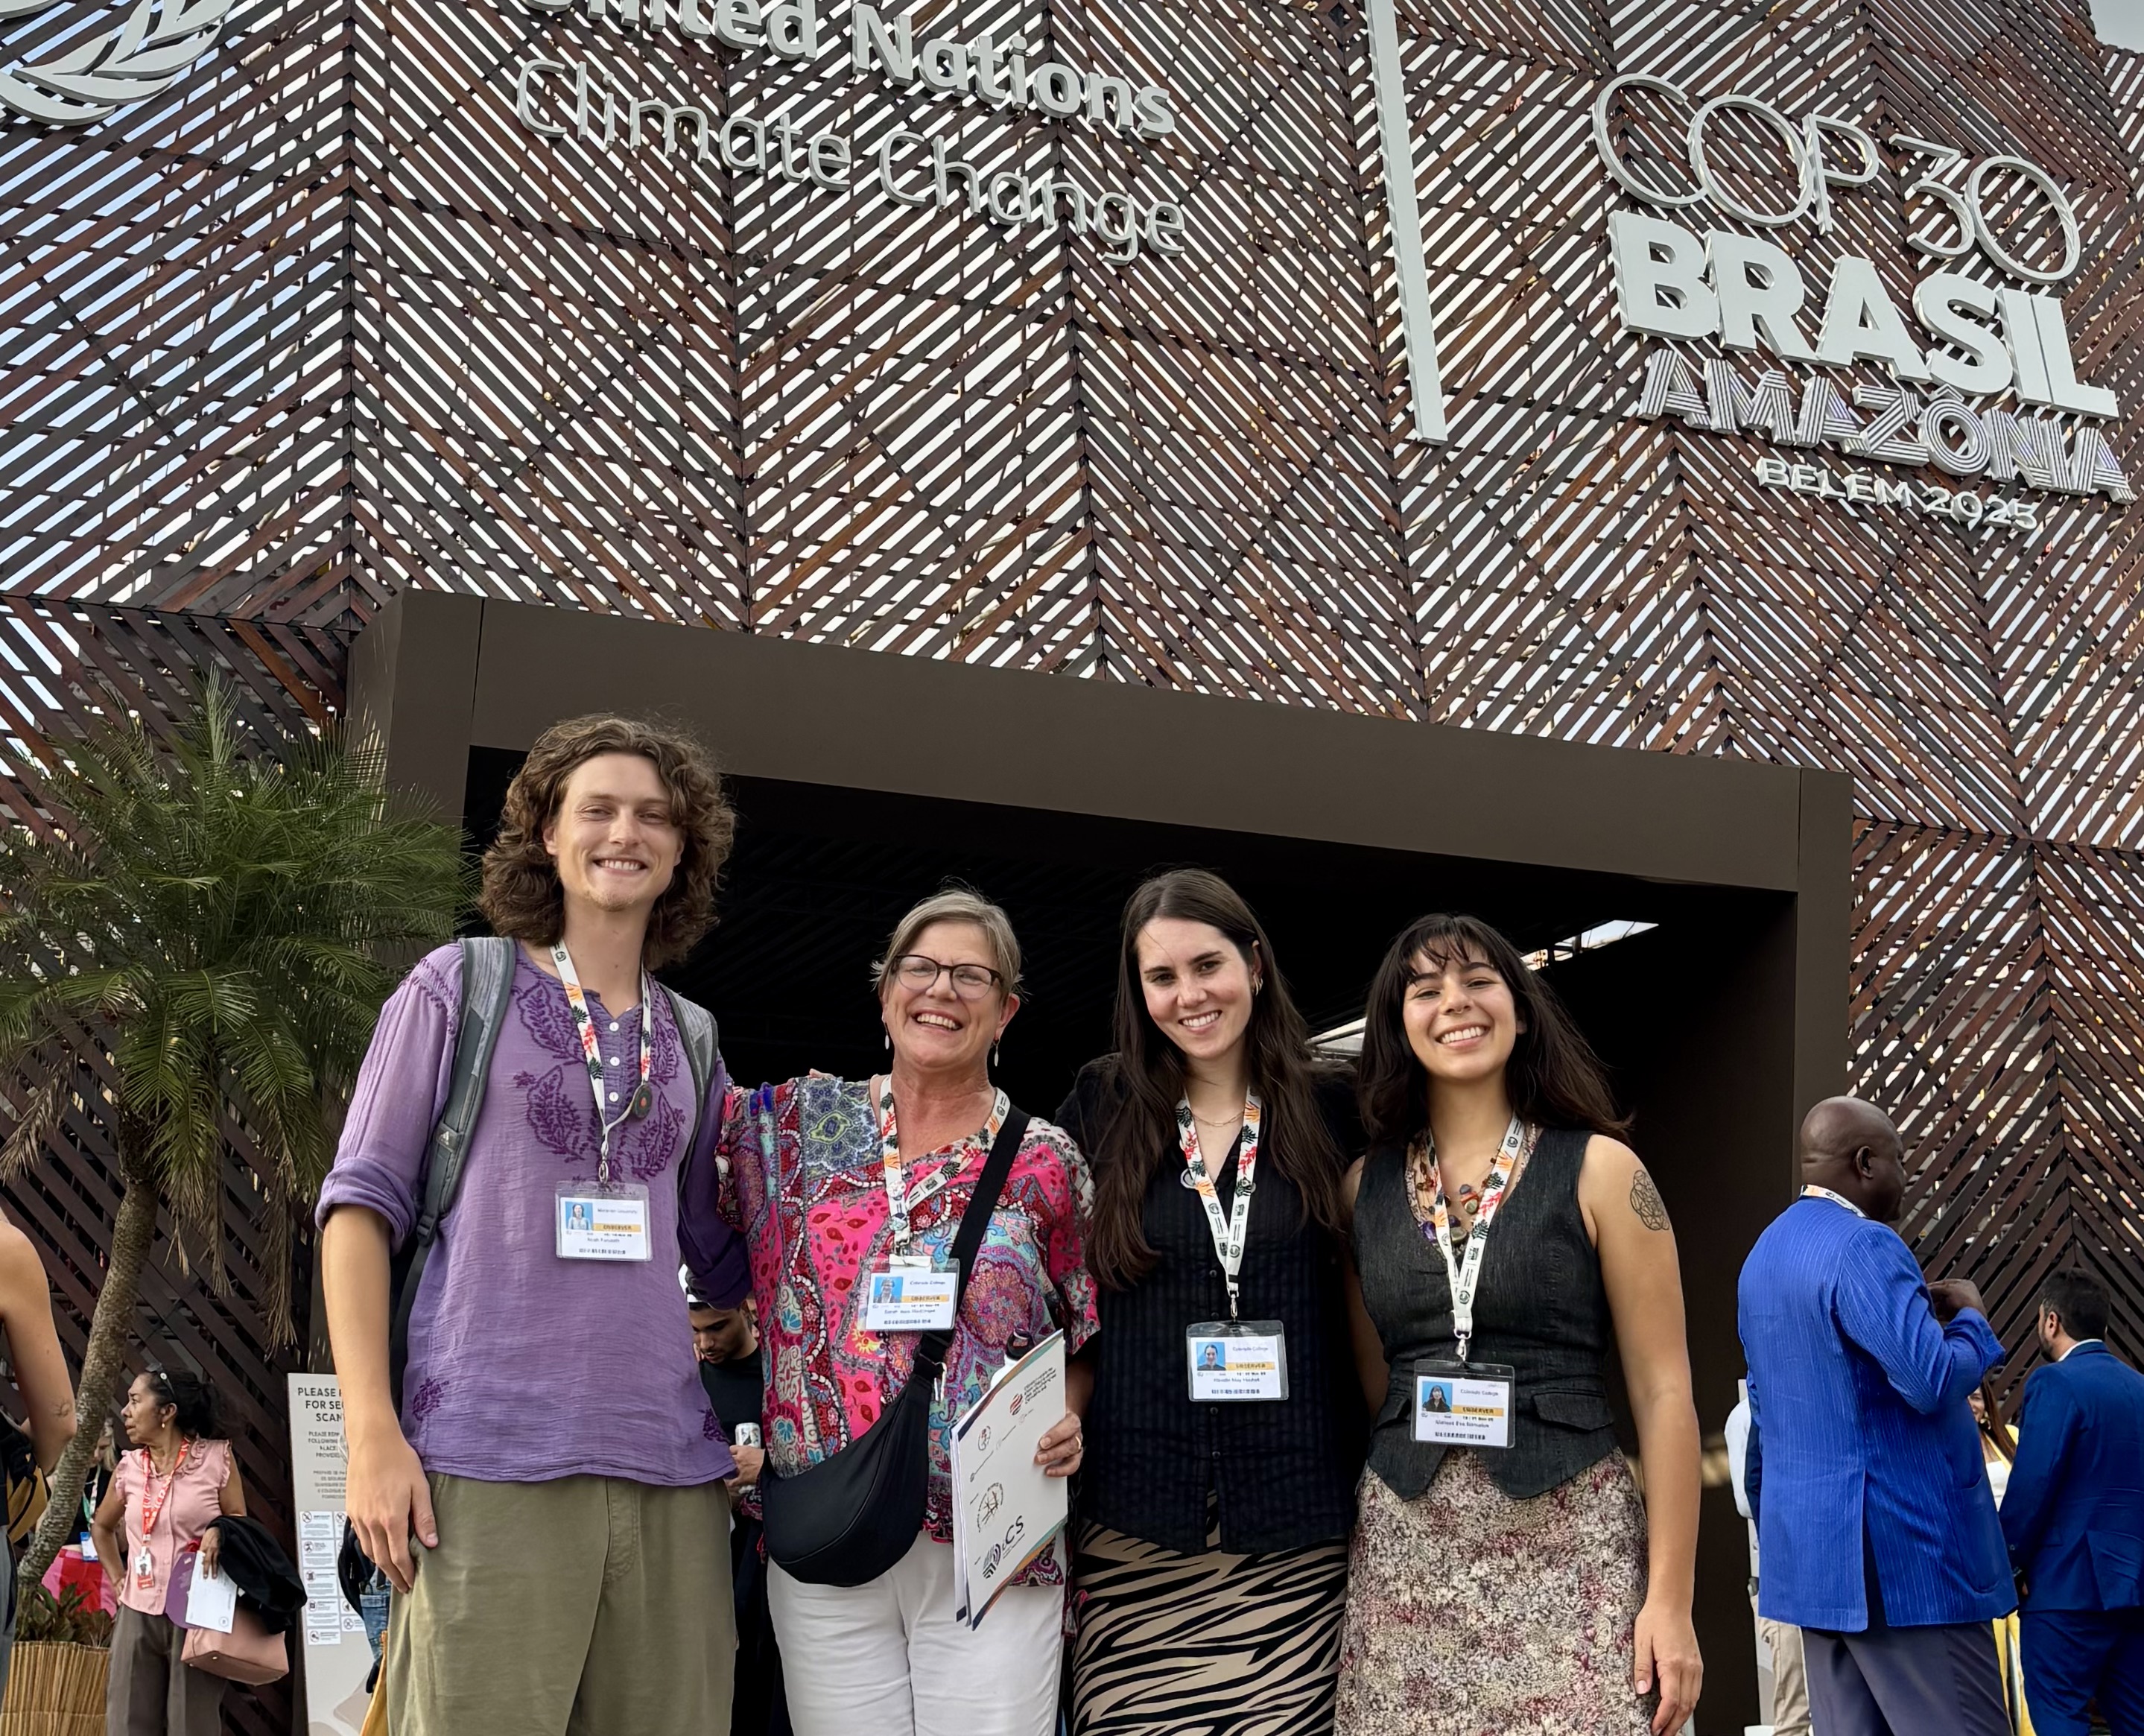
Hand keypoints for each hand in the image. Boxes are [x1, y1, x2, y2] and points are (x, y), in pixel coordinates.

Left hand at [197, 1530, 220, 1578]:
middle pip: (208, 1561)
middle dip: (207, 1570)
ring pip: (216, 1560)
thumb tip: (200, 1557)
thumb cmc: (210, 1533)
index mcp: (204, 1547)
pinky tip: (223, 1568)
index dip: (201, 1566)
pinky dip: (222, 1562)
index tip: (200, 1574)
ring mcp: (217, 1548)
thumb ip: (202, 1548)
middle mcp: (210, 1549)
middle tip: (206, 1577)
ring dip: (215, 1569)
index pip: (202, 1559)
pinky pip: (222, 1556)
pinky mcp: (223, 1547)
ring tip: (214, 1576)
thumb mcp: (203, 1540)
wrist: (219, 1526)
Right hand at [346, 1425, 435, 1594]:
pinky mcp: (352, 1510)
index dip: (406, 1573)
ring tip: (392, 1573)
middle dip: (393, 1576)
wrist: (372, 1442)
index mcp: (391, 1518)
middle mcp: (372, 1522)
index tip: (412, 1583)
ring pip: (369, 1551)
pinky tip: (377, 1550)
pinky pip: (360, 1537)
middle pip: (381, 1559)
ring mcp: (359, 1517)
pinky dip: (369, 1549)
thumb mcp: (420, 1487)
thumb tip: (431, 1542)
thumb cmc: (398, 1459)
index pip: (398, 1556)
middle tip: (403, 1586)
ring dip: (380, 1565)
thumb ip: (424, 1517)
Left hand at [727, 1444, 764, 1487]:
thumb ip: (751, 1451)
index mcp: (743, 1450)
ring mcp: (738, 1469)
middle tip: (731, 1463)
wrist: (772, 1467)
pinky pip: (732, 1482)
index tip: (733, 1453)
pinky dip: (730, 1483)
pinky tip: (729, 1483)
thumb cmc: (768, 1457)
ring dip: (729, 1471)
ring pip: (728, 1470)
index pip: (731, 1449)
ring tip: (729, 1472)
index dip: (732, 1452)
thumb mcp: (759, 1450)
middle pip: (728, 1459)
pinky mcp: (741, 1479)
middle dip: (729, 1461)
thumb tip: (751, 1453)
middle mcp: (738, 1459)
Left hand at [1035, 1410, 1083, 1478]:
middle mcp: (1075, 1433)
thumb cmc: (1050, 1418)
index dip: (1056, 1434)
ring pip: (1071, 1454)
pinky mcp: (1074, 1458)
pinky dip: (1061, 1471)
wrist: (1057, 1420)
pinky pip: (1072, 1466)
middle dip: (1054, 1452)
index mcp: (1071, 1420)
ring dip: (1055, 1460)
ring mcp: (1076, 1446)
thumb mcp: (1047, 1415)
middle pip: (1071, 1443)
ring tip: (1041, 1462)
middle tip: (1039, 1456)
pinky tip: (1049, 1471)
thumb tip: (1025, 1424)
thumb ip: (1040, 1420)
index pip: (1069, 1425)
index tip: (1043, 1442)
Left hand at [1634, 1598, 1700, 1734]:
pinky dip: (1689, 1705)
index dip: (1663, 1718)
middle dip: (1674, 1725)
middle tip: (1663, 1734)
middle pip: (1685, 1706)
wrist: (1672, 1603)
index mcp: (1673, 1663)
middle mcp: (1688, 1667)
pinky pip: (1696, 1691)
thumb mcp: (1641, 1641)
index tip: (1655, 1728)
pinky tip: (1681, 1709)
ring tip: (1670, 1728)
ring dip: (1683, 1718)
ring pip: (1693, 1701)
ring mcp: (1695, 1667)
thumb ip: (1641, 1668)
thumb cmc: (1656, 1617)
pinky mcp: (1697, 1665)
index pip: (1671, 1700)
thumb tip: (1640, 1690)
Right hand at [1929, 1278, 1986, 1317]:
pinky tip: (1933, 1315)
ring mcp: (1964, 1307)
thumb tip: (1925, 1289)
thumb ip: (1935, 1288)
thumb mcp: (1947, 1289)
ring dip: (1935, 1306)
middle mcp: (1966, 1295)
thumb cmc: (1964, 1301)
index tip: (1924, 1289)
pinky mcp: (1960, 1318)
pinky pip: (1946, 1314)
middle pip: (1944, 1294)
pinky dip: (1939, 1314)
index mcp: (1966, 1284)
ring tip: (1927, 1307)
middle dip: (1934, 1297)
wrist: (1971, 1321)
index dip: (1933, 1285)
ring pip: (1944, 1305)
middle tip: (1924, 1299)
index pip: (1945, 1282)